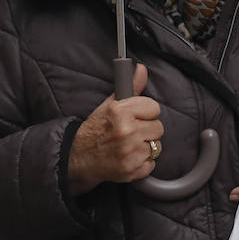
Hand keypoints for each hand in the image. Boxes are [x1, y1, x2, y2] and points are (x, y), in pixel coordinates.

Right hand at [67, 63, 162, 195]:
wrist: (79, 156)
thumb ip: (131, 87)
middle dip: (147, 129)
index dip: (146, 112)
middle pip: (158, 128)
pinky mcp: (132, 170)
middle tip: (132, 132)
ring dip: (146, 146)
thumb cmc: (96, 129)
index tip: (137, 116)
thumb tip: (142, 69)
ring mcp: (130, 152)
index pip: (154, 108)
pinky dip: (143, 162)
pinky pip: (152, 163)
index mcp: (120, 112)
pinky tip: (129, 157)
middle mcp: (126, 132)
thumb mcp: (110, 104)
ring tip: (130, 144)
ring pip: (156, 146)